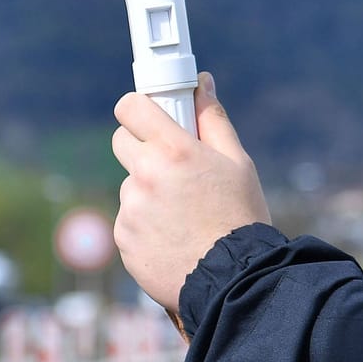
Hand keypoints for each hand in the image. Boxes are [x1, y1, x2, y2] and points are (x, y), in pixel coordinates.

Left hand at [113, 72, 270, 312]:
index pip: (130, 107)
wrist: (232, 277)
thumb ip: (213, 120)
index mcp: (173, 151)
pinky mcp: (122, 237)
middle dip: (143, 148)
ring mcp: (129, 208)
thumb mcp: (237, 163)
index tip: (150, 116)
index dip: (139, 108)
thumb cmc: (240, 216)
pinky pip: (128, 219)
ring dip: (148, 192)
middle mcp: (145, 175)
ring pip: (130, 185)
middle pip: (122, 142)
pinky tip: (173, 236)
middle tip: (174, 167)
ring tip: (183, 214)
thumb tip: (202, 84)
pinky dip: (145, 223)